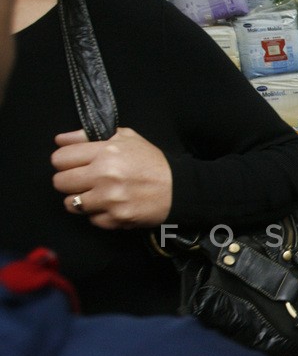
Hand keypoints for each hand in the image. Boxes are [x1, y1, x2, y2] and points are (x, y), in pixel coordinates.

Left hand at [51, 128, 172, 228]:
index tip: (74, 165)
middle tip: (84, 181)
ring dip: (80, 200)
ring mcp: (110, 199)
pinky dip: (99, 215)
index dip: (64, 162)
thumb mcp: (126, 138)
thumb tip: (60, 140)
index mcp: (105, 152)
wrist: (179, 188)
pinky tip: (111, 207)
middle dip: (69, 181)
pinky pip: (92, 219)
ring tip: (95, 196)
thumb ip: (90, 136)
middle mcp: (104, 175)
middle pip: (60, 182)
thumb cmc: (152, 162)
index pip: (59, 158)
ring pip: (71, 204)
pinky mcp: (117, 218)